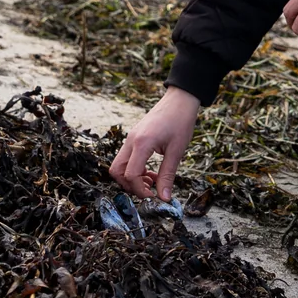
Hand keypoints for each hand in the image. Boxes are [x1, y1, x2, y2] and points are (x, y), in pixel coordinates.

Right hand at [110, 86, 200, 200]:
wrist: (180, 100)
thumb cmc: (180, 121)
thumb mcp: (177, 151)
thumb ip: (168, 175)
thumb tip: (164, 198)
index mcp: (142, 143)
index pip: (130, 174)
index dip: (140, 190)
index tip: (153, 196)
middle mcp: (131, 140)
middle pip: (117, 171)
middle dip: (130, 185)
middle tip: (149, 190)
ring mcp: (130, 138)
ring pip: (119, 165)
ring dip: (132, 178)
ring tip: (152, 181)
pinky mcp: (134, 137)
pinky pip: (127, 158)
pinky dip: (134, 169)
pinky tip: (151, 172)